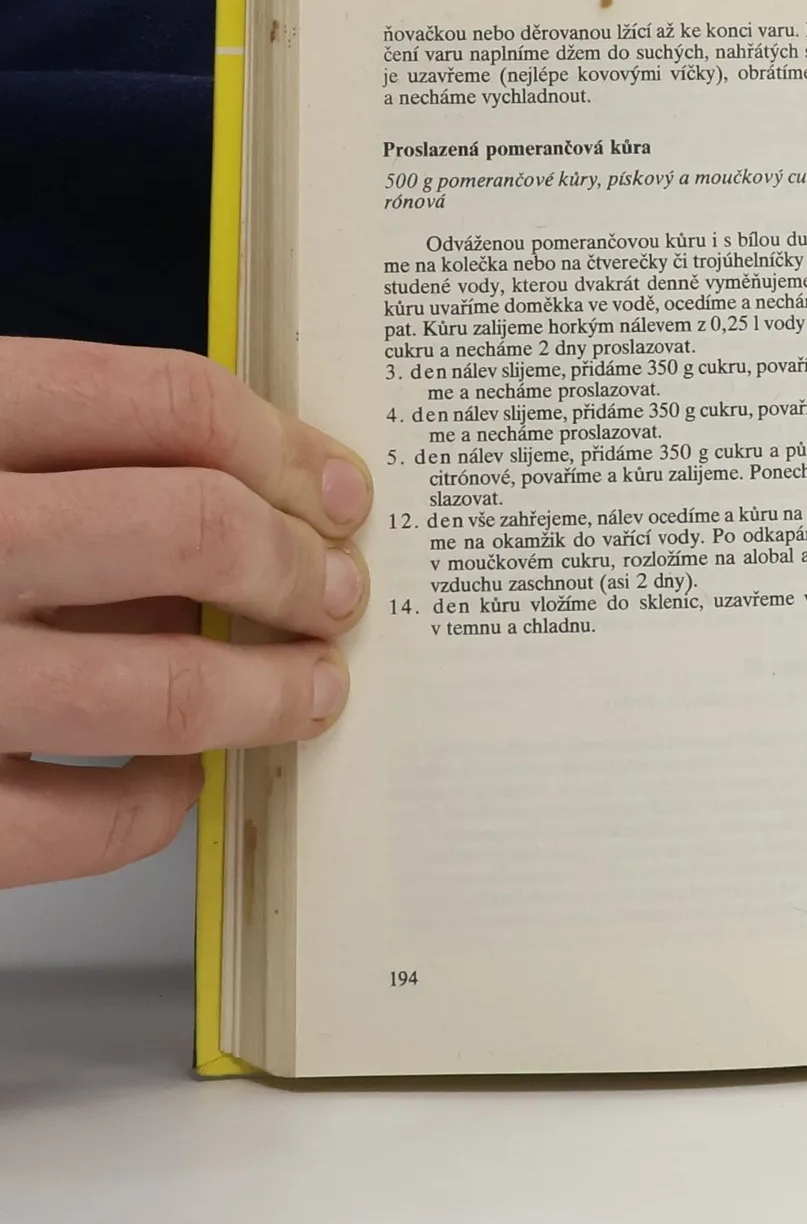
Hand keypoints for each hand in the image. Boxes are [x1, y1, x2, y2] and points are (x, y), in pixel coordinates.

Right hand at [1, 340, 371, 886]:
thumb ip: (49, 458)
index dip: (284, 447)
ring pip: (163, 687)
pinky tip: (173, 781)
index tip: (338, 491)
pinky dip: (162, 803)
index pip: (163, 401)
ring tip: (313, 689)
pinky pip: (89, 822)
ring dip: (271, 692)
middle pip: (192, 530)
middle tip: (339, 593)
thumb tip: (246, 496)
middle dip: (298, 568)